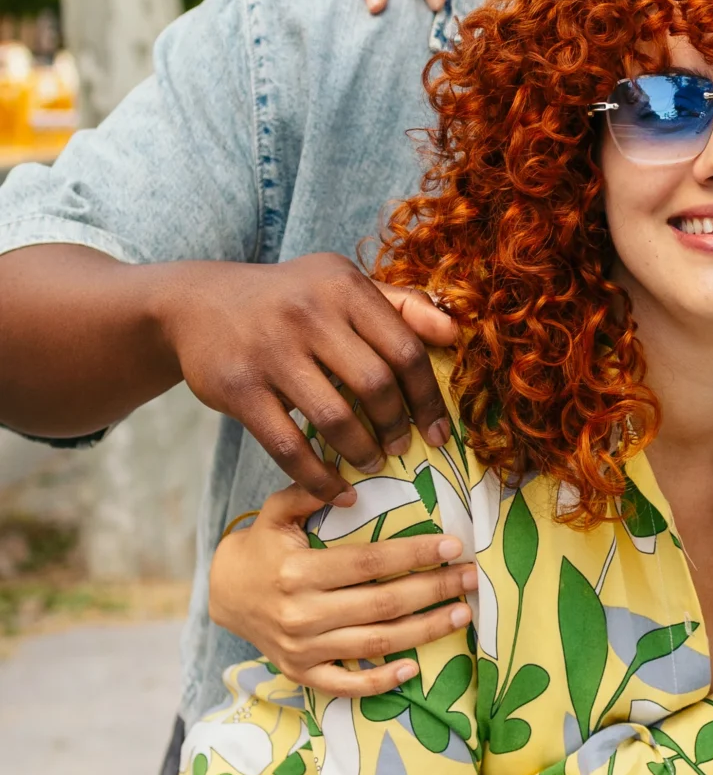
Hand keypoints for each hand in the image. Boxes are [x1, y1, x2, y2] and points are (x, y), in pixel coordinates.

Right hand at [145, 253, 455, 497]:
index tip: (438, 432)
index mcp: (343, 286)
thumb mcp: (339, 283)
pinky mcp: (239, 389)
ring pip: (335, 418)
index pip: (404, 349)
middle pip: (376, 384)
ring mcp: (270, 351)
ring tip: (371, 464)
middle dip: (396, 426)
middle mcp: (308, 313)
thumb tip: (455, 333)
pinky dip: (317, 477)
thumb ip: (399, 305)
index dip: (428, 398)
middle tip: (401, 448)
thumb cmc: (288, 298)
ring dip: (362, 452)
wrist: (196, 304)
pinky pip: (288, 446)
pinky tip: (335, 491)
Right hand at [208, 484, 476, 696]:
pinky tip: (416, 667)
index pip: (368, 563)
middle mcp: (301, 614)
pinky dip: (381, 681)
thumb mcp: (274, 513)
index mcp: (297, 572)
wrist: (223, 594)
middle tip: (470, 576)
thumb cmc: (261, 548)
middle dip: (433, 589)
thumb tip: (350, 491)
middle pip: (382, 604)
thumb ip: (308, 493)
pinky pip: (347, 684)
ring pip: (376, 643)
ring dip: (425, 630)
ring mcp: (302, 649)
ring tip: (462, 613)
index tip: (451, 545)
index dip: (412, 554)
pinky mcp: (302, 673)